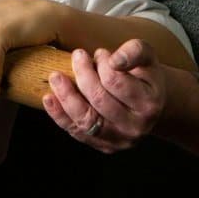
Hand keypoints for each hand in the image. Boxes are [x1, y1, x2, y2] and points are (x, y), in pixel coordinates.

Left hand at [42, 38, 166, 152]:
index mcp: (149, 104)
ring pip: (85, 120)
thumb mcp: (147, 58)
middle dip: (83, 75)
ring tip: (56, 76)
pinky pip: (76, 132)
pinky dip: (59, 115)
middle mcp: (135, 127)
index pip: (116, 82)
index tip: (100, 53)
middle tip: (78, 56)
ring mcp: (118, 140)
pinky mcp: (102, 145)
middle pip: (99, 100)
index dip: (103, 64)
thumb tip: (115, 60)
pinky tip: (49, 98)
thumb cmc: (143, 77)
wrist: (148, 104)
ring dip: (66, 96)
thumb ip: (135, 51)